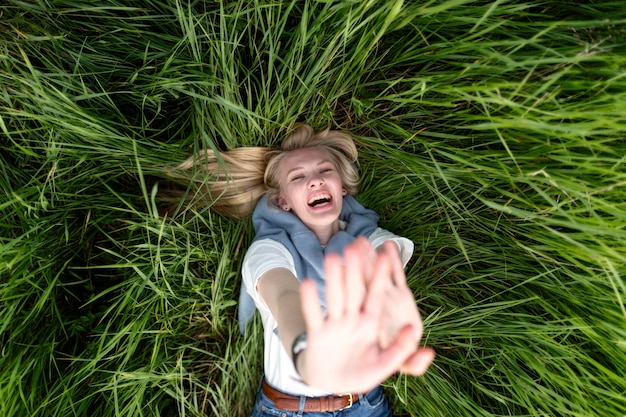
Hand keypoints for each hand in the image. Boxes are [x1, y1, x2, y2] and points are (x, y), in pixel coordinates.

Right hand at [297, 237, 430, 392]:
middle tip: (356, 244)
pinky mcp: (317, 333)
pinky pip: (314, 314)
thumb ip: (402, 351)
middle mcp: (353, 318)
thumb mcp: (386, 364)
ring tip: (333, 256)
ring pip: (334, 297)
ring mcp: (334, 323)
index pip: (377, 295)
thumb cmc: (362, 373)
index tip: (384, 256)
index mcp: (371, 322)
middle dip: (355, 268)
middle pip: (354, 290)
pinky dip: (310, 301)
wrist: (332, 383)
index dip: (380, 276)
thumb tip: (419, 337)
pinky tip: (308, 283)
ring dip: (333, 278)